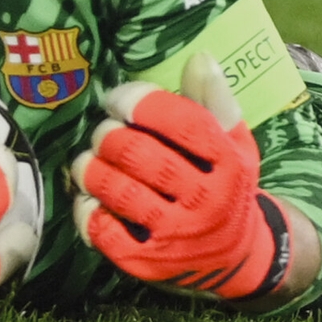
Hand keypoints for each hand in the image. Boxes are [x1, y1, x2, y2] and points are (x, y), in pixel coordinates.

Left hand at [70, 51, 282, 302]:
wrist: (235, 257)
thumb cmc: (225, 185)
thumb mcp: (234, 143)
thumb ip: (214, 100)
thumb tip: (199, 58)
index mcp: (228, 163)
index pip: (180, 122)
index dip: (139, 101)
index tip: (117, 100)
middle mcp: (205, 200)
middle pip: (139, 155)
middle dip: (108, 136)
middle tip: (102, 133)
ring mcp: (176, 235)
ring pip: (117, 191)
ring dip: (90, 169)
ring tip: (88, 161)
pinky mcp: (148, 262)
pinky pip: (103, 231)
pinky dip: (86, 209)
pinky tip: (90, 198)